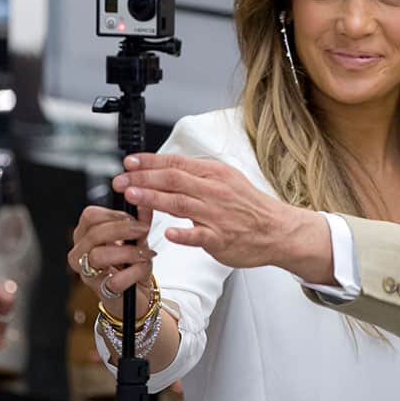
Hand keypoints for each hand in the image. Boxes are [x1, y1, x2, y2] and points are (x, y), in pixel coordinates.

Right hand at [68, 205, 156, 320]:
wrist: (138, 296)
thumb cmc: (132, 265)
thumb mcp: (138, 239)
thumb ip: (141, 221)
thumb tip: (145, 204)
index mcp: (86, 237)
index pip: (90, 216)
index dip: (115, 214)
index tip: (134, 218)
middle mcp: (81, 255)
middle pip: (94, 233)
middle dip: (123, 229)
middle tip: (143, 230)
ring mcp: (88, 274)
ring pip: (99, 256)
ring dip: (129, 252)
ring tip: (145, 253)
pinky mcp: (102, 292)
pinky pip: (116, 280)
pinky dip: (135, 272)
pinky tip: (143, 270)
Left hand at [113, 153, 334, 282]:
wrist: (278, 230)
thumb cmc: (251, 207)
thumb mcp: (228, 180)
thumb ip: (199, 175)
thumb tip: (168, 168)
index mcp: (216, 174)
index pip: (177, 163)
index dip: (150, 162)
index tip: (129, 162)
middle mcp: (215, 191)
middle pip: (174, 180)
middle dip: (143, 178)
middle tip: (121, 180)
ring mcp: (218, 215)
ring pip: (181, 203)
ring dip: (154, 198)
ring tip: (132, 195)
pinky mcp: (221, 238)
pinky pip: (199, 235)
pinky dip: (184, 234)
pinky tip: (168, 233)